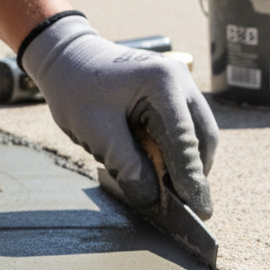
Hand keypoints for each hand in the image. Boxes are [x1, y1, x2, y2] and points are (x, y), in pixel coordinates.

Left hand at [22, 15, 218, 219]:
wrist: (67, 58)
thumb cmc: (77, 89)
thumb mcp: (97, 131)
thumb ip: (127, 166)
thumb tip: (151, 198)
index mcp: (163, 83)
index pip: (184, 139)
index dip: (191, 178)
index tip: (198, 210)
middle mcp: (180, 81)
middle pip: (202, 136)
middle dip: (197, 173)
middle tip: (192, 209)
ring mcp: (179, 86)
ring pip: (198, 134)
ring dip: (189, 164)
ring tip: (177, 195)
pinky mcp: (172, 95)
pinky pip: (185, 129)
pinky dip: (178, 153)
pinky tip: (166, 173)